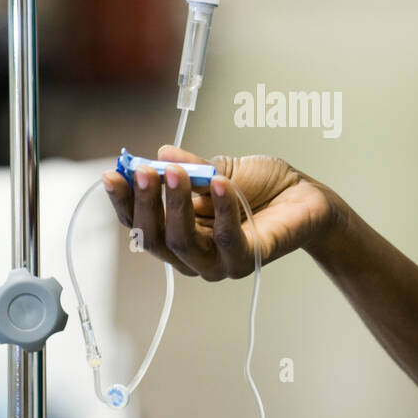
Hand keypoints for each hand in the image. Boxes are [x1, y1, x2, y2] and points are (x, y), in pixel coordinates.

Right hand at [102, 145, 341, 279]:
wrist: (305, 197)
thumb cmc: (261, 187)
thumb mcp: (217, 169)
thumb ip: (189, 166)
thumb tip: (160, 153)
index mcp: (178, 233)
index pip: (140, 224)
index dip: (124, 202)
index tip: (112, 175)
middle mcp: (193, 255)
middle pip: (155, 238)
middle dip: (146, 202)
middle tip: (144, 171)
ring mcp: (218, 263)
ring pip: (183, 242)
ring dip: (175, 205)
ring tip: (176, 173)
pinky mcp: (247, 260)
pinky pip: (226, 238)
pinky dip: (220, 209)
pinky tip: (218, 183)